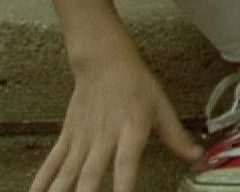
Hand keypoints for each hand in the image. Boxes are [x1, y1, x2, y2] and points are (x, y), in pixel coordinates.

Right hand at [30, 52, 199, 191]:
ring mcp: (82, 138)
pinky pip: (52, 162)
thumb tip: (197, 156)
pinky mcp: (67, 136)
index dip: (124, 186)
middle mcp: (103, 137)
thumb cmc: (136, 84)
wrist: (104, 61)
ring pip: (67, 171)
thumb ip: (176, 136)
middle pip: (90, 174)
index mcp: (130, 130)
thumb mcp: (162, 106)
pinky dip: (42, 180)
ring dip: (61, 191)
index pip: (126, 164)